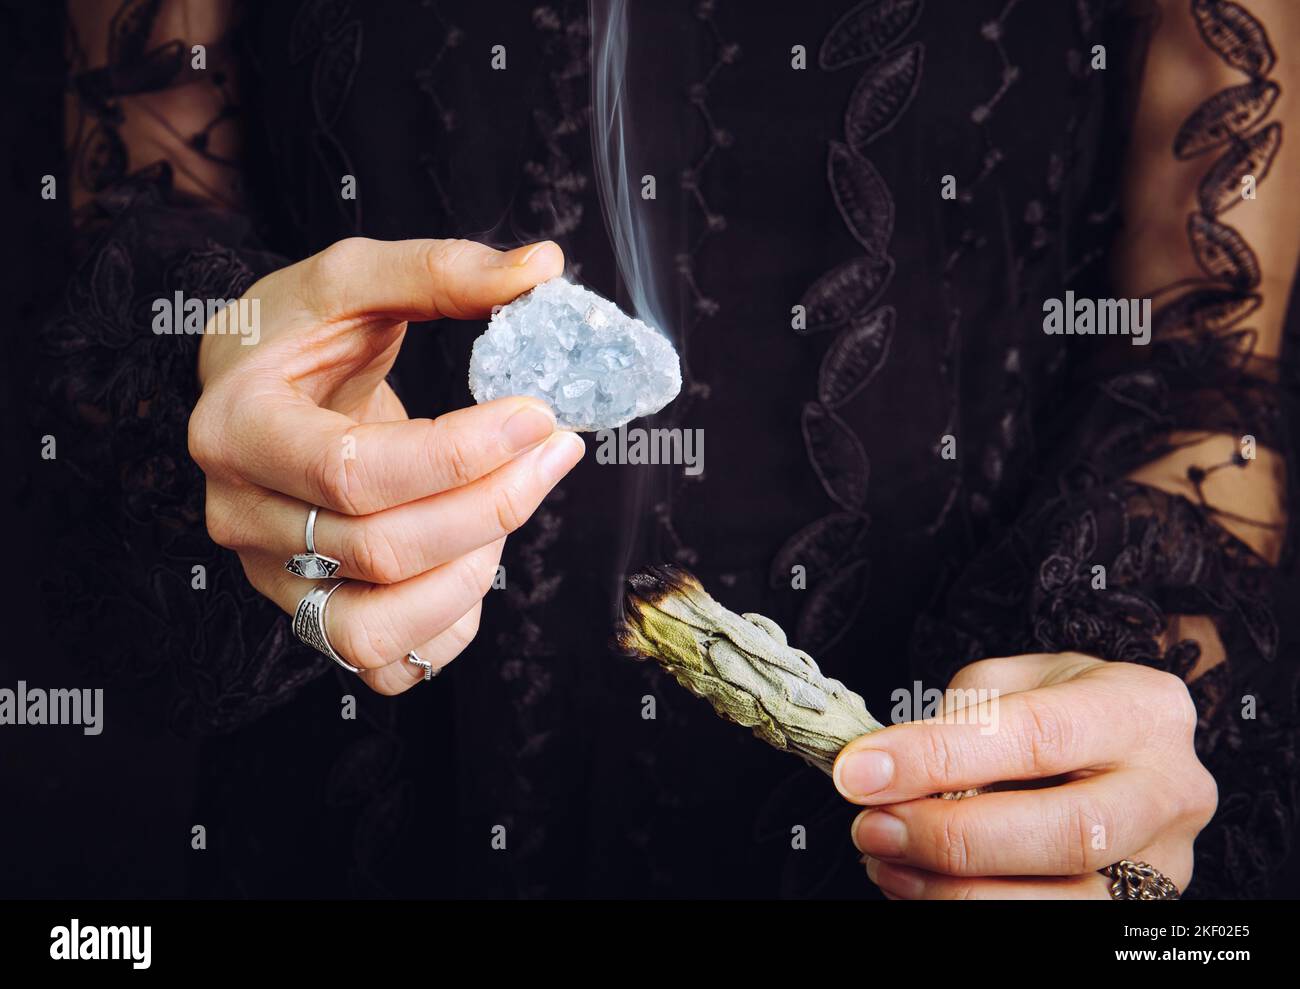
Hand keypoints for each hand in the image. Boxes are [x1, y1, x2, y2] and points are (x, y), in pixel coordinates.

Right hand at [189, 237, 583, 693]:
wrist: (254, 389)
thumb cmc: (299, 333)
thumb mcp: (352, 279)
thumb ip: (440, 270)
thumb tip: (542, 268)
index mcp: (238, 428)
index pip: (357, 472)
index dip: (463, 453)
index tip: (539, 413)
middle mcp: (242, 516)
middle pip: (382, 550)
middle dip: (494, 506)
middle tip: (557, 450)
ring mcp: (271, 577)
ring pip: (376, 630)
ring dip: (470, 576)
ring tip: (509, 508)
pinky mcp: (307, 614)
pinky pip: (383, 664)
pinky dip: (448, 626)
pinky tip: (478, 558)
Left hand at [832, 653, 1217, 898]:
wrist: (1128, 743)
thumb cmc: (1059, 704)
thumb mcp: (1011, 681)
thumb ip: (959, 721)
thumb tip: (888, 775)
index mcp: (1140, 710)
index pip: (1036, 736)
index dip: (939, 757)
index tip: (859, 771)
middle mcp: (1170, 791)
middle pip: (1065, 833)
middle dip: (952, 838)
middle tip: (871, 827)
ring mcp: (1167, 863)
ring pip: (1068, 903)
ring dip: (956, 892)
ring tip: (884, 862)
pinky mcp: (1140, 914)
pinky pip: (1057, 928)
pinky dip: (977, 913)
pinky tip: (919, 889)